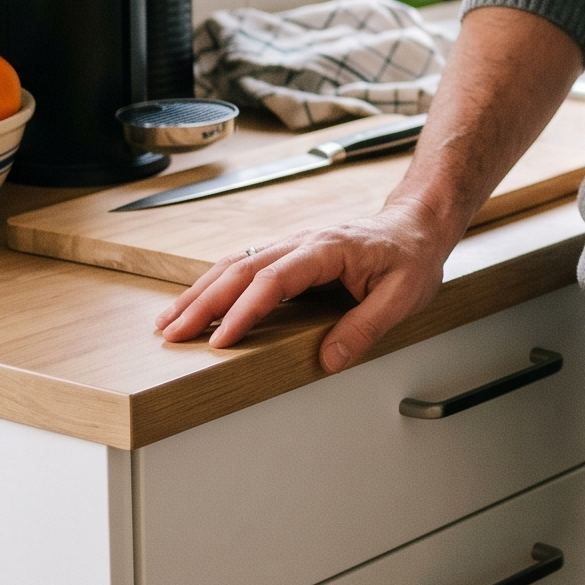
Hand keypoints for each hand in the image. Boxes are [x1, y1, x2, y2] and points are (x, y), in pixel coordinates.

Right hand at [153, 200, 454, 373]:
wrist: (416, 225)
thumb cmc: (411, 258)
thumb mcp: (403, 297)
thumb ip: (365, 327)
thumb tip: (327, 360)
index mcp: (329, 249)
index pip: (276, 279)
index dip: (245, 309)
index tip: (221, 339)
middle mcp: (304, 241)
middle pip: (243, 269)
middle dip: (204, 302)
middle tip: (173, 335)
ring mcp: (293, 244)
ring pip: (236, 264)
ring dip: (200, 293)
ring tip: (168, 323)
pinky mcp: (289, 253)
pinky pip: (244, 266)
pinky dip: (214, 285)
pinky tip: (195, 304)